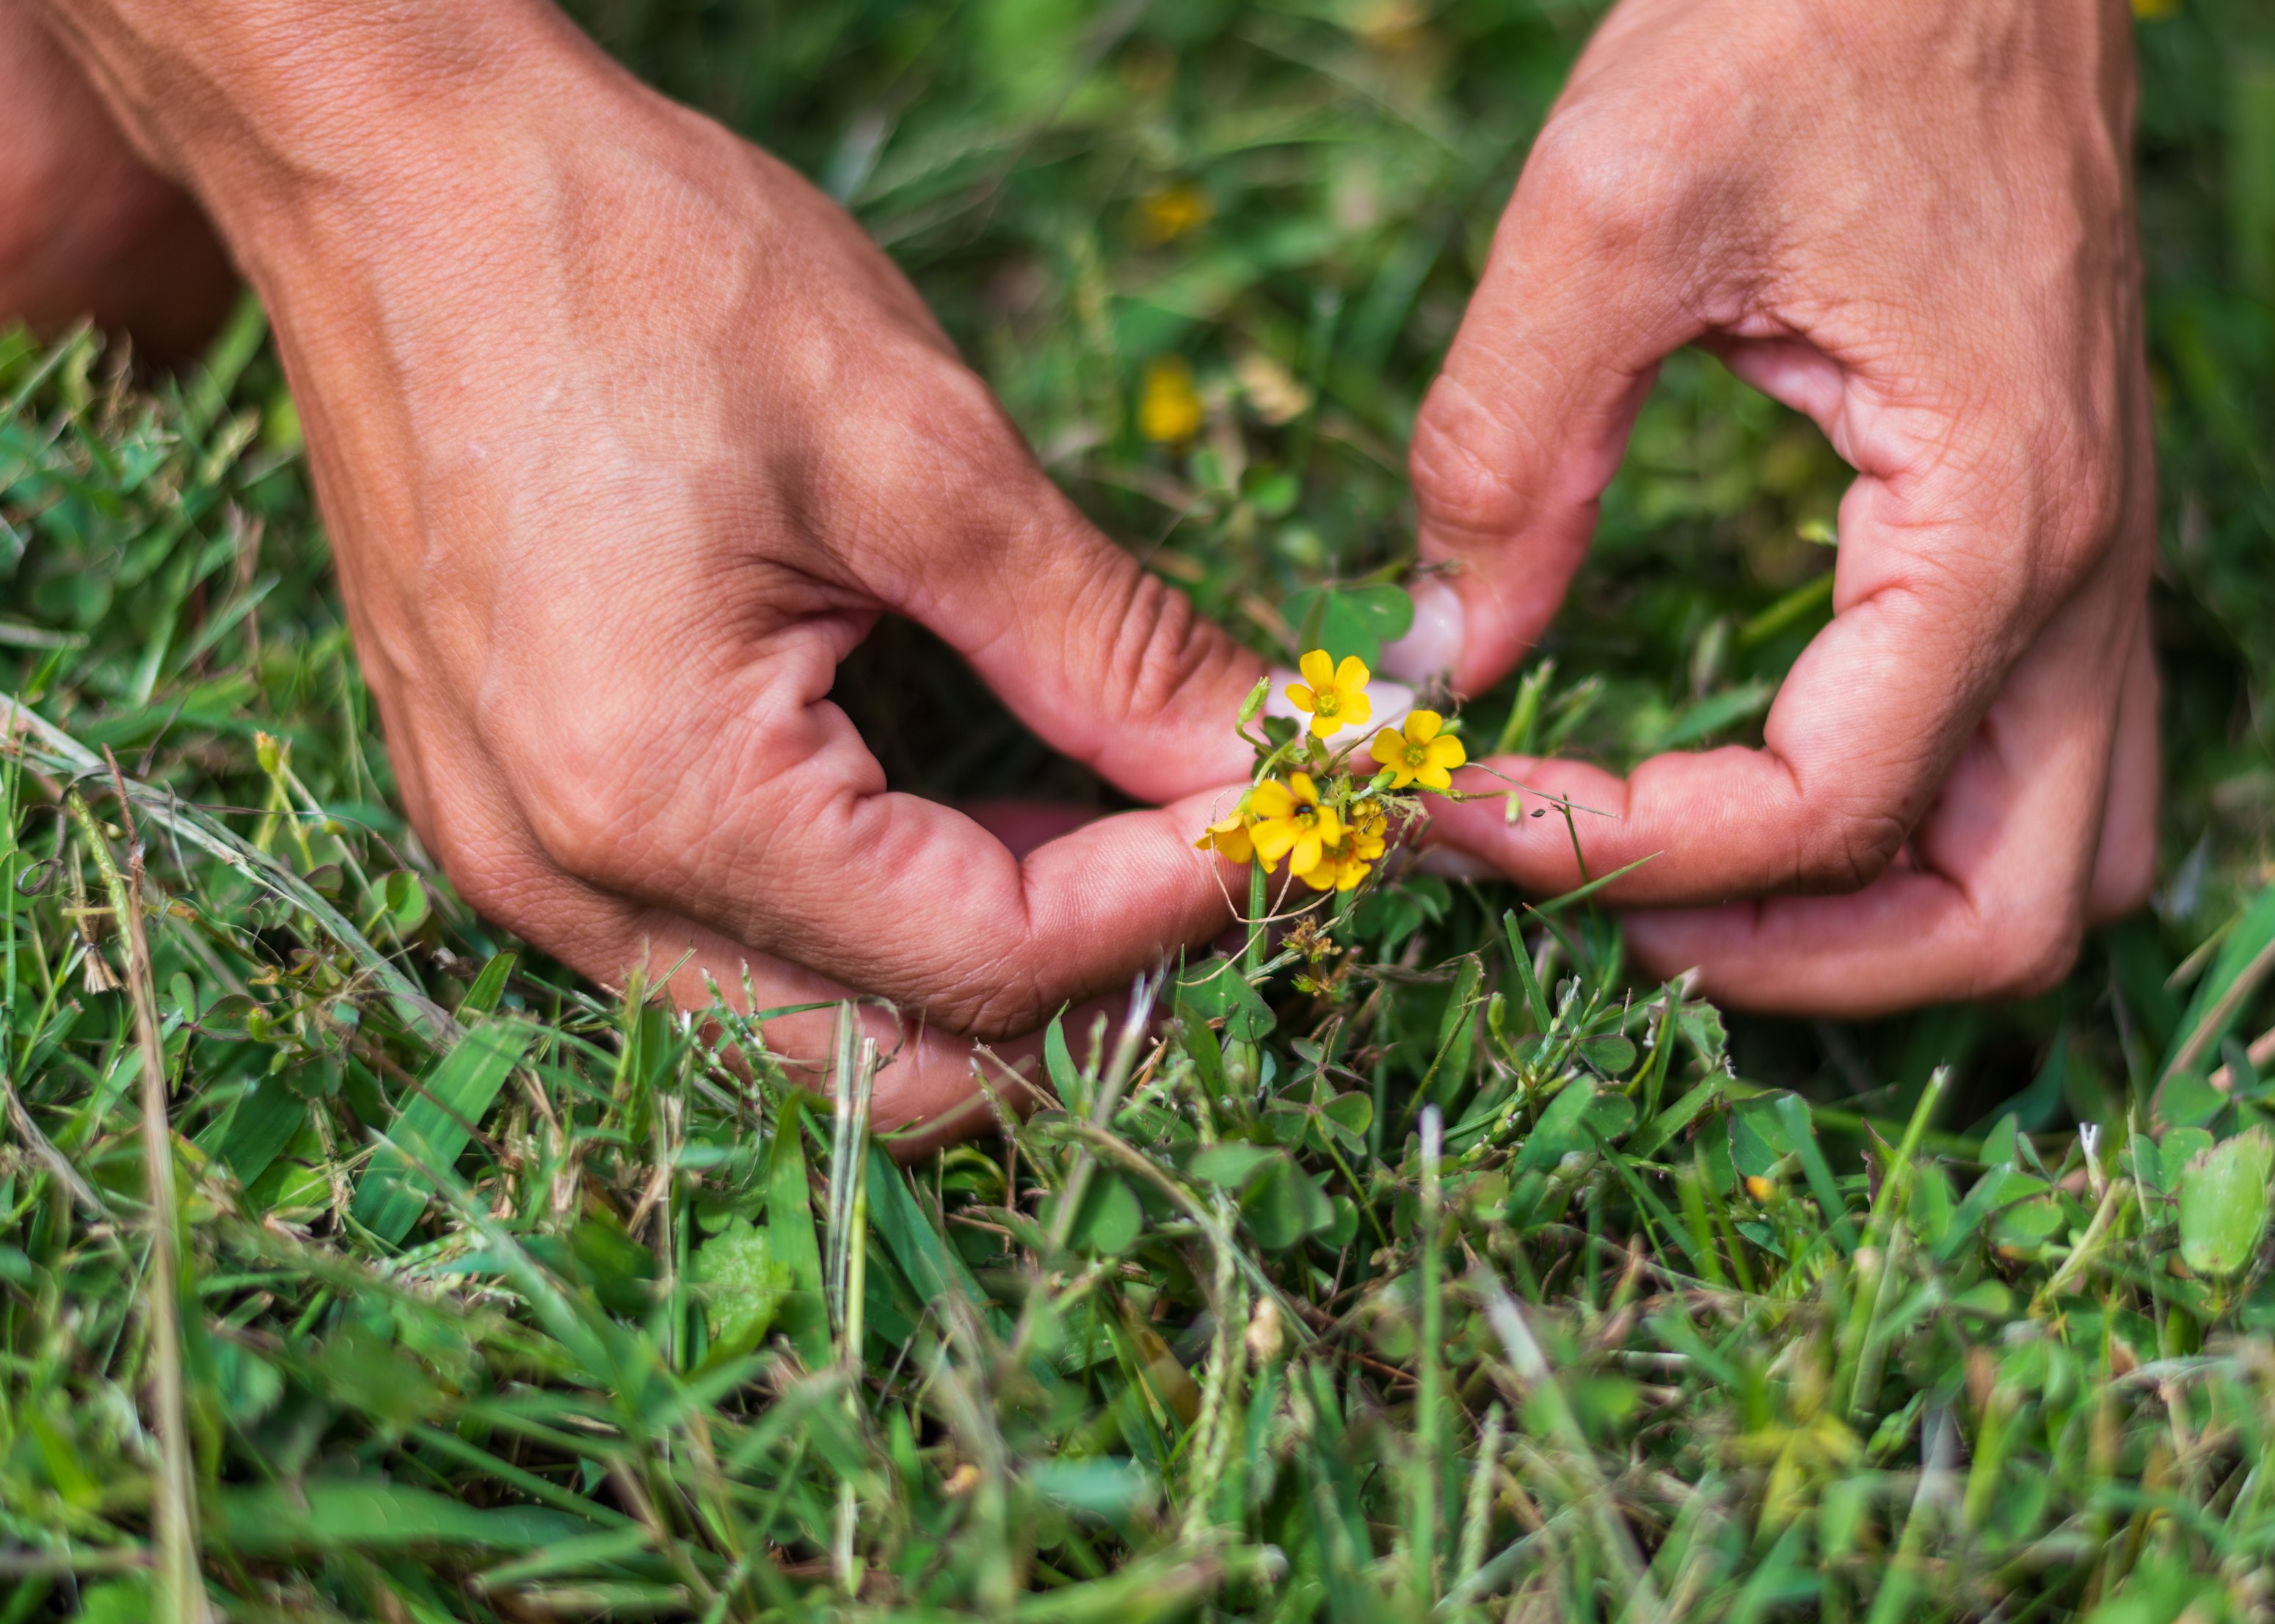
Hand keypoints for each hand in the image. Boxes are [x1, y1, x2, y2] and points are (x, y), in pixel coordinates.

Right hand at [35, 0, 1268, 1128]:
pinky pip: (730, 952)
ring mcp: (524, 865)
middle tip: (1206, 846)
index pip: (985, 963)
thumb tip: (1272, 749)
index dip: (1165, 903)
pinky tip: (974, 808)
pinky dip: (877, 917)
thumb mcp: (923, 457)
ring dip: (986, 965)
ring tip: (1111, 822)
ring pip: (815, 1029)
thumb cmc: (639, 270)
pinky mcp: (518, 820)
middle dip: (1082, 988)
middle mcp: (566, 880)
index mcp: (661, 795)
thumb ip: (1109, 647)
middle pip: (896, 1060)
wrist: (400, 171)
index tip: (1281, 809)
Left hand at [1391, 0, 2159, 1015]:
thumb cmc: (1813, 12)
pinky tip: (1762, 777)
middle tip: (1595, 910)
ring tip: (1683, 887)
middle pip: (1997, 914)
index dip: (1627, 852)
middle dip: (1792, 963)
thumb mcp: (1614, 206)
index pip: (1823, 806)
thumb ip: (1510, 445)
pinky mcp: (2059, 529)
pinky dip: (1916, 828)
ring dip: (1876, 920)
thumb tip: (1440, 655)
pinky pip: (2040, 763)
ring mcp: (2096, 562)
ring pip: (2051, 864)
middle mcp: (2085, 575)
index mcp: (1996, 519)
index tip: (1465, 813)